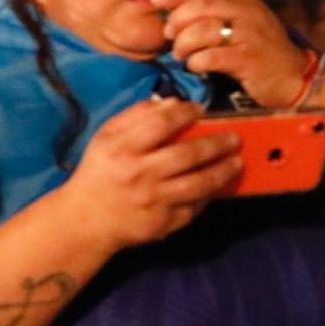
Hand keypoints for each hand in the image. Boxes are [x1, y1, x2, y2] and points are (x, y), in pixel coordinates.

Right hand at [56, 98, 241, 253]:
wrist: (86, 220)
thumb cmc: (99, 172)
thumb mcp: (107, 137)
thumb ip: (136, 116)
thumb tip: (172, 102)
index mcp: (123, 149)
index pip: (161, 124)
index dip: (185, 113)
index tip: (200, 109)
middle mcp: (140, 174)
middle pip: (187, 155)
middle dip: (217, 143)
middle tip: (234, 137)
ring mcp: (154, 201)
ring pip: (198, 184)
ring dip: (223, 171)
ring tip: (237, 161)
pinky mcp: (163, 223)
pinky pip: (193, 208)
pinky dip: (208, 196)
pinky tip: (218, 185)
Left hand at [152, 0, 306, 106]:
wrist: (296, 79)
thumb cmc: (264, 54)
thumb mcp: (245, 26)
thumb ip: (219, 16)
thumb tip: (178, 15)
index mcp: (244, 1)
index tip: (155, 0)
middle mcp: (248, 13)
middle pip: (201, 7)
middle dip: (178, 20)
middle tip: (168, 35)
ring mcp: (251, 35)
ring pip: (203, 31)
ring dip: (184, 44)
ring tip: (181, 55)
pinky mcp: (249, 58)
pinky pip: (212, 56)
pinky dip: (197, 61)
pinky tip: (196, 66)